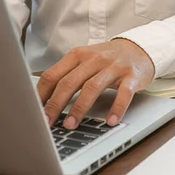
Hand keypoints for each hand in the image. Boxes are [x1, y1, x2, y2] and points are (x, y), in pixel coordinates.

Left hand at [37, 39, 154, 128]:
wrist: (139, 49)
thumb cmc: (108, 60)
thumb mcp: (86, 61)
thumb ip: (68, 75)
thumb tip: (44, 100)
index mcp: (78, 55)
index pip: (53, 75)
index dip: (41, 94)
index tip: (34, 111)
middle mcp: (94, 59)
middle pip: (70, 82)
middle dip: (56, 104)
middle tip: (48, 122)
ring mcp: (114, 67)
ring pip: (92, 88)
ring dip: (79, 108)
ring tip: (71, 125)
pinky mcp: (131, 76)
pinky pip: (123, 94)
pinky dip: (116, 108)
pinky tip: (110, 121)